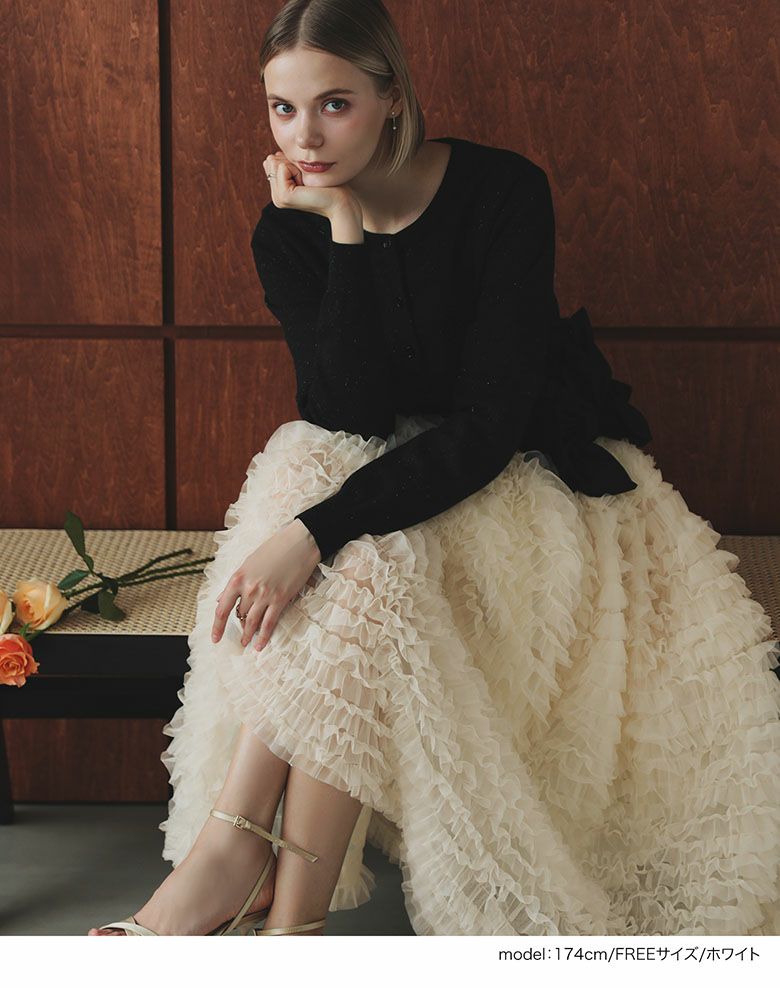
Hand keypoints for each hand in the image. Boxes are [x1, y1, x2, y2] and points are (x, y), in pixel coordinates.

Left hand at [211, 519, 321, 650]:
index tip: (215, 638)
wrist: (299, 543)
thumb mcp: (248, 563)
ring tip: (246, 643)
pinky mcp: (280, 599)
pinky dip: (263, 636)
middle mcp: (249, 588)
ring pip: (252, 621)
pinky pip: (269, 623)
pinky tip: (259, 645)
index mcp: (237, 578)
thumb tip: (220, 599)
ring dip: (248, 634)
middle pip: (239, 614)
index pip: (222, 608)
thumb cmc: (274, 549)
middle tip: (240, 634)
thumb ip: (235, 583)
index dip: (217, 626)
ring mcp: (264, 595)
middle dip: (239, 624)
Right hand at [263, 150, 360, 220]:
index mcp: (280, 191)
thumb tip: (271, 156)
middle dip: (290, 162)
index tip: (304, 175)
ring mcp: (279, 198)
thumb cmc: (327, 183)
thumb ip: (285, 162)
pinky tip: (307, 184)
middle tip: (307, 179)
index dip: (289, 160)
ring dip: (294, 166)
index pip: (271, 161)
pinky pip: (282, 167)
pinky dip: (296, 169)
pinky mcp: (284, 196)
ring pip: (275, 163)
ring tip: (307, 182)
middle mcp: (277, 197)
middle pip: (271, 161)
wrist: (340, 200)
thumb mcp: (303, 169)